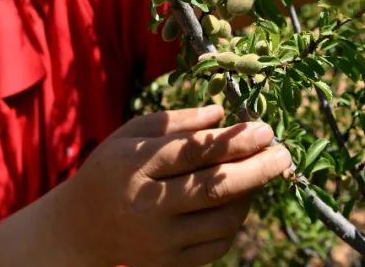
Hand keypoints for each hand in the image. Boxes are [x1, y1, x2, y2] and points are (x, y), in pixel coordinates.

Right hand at [52, 105, 290, 266]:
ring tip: (256, 174)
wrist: (81, 228)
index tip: (265, 129)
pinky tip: (235, 202)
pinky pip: (218, 244)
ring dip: (249, 195)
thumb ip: (175, 122)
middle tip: (283, 154)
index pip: (194, 152)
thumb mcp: (130, 135)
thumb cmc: (111, 170)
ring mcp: (160, 240)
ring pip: (223, 218)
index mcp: (134, 166)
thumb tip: (221, 112)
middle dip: (258, 169)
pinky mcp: (170, 264)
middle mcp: (147, 205)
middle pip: (215, 187)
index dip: (235, 140)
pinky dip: (234, 221)